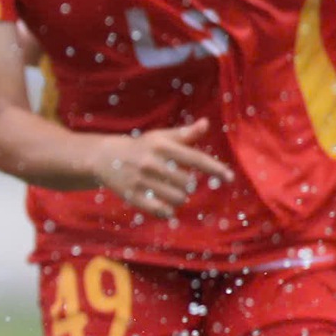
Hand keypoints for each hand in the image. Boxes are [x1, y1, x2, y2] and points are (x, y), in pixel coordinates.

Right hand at [90, 120, 232, 218]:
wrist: (105, 157)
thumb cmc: (141, 147)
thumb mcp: (161, 137)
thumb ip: (185, 134)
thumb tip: (205, 124)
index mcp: (162, 146)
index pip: (195, 159)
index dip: (215, 169)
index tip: (230, 178)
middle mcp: (152, 163)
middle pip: (188, 183)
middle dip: (187, 184)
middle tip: (175, 179)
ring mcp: (141, 181)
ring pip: (177, 199)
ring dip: (178, 198)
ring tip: (169, 191)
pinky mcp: (133, 196)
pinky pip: (161, 211)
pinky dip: (167, 211)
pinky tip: (163, 206)